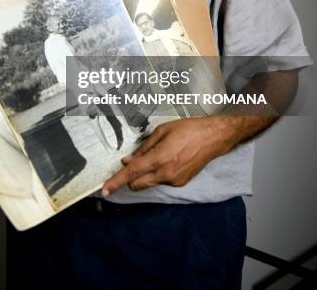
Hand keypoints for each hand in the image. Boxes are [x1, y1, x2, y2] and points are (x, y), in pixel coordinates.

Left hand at [101, 117, 231, 195]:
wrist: (213, 137)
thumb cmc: (189, 129)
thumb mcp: (162, 131)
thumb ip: (143, 148)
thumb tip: (128, 160)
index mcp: (160, 158)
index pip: (132, 174)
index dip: (116, 182)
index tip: (105, 190)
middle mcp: (166, 173)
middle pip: (138, 184)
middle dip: (130, 178)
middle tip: (130, 163)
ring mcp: (174, 181)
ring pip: (149, 183)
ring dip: (145, 174)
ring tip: (157, 155)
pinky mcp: (181, 183)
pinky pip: (161, 181)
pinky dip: (157, 173)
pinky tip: (167, 159)